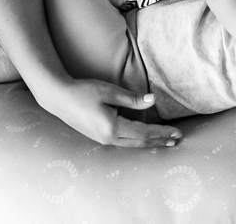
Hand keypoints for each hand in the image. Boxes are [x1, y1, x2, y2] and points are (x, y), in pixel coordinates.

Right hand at [39, 78, 182, 147]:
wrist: (58, 98)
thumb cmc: (83, 91)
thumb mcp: (109, 91)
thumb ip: (131, 99)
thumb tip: (152, 101)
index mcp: (112, 127)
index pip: (144, 132)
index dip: (161, 132)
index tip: (176, 132)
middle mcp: (109, 138)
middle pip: (140, 142)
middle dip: (159, 141)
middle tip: (176, 140)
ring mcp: (103, 140)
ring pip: (132, 145)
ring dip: (150, 142)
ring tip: (164, 141)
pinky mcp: (99, 137)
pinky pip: (124, 142)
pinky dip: (138, 141)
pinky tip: (143, 138)